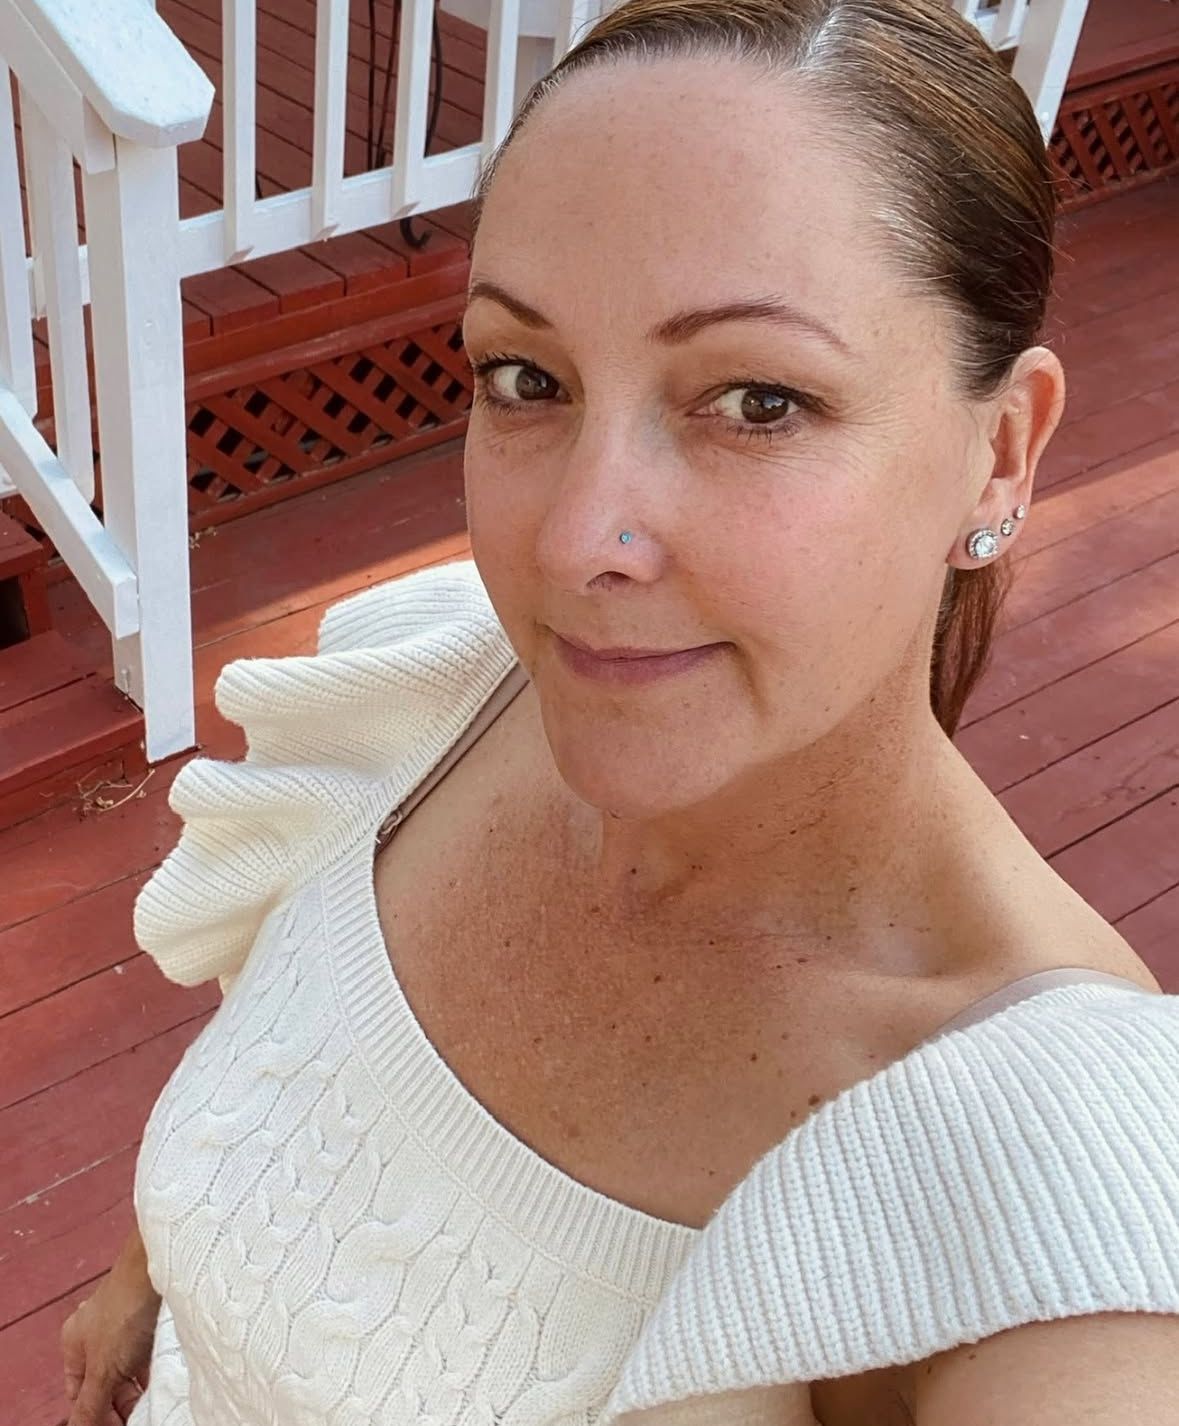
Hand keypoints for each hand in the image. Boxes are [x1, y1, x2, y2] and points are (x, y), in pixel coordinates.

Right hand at [61, 1230, 160, 1425]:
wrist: (163, 1264)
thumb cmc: (127, 1308)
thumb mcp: (104, 1369)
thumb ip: (90, 1404)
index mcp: (75, 1343)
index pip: (78, 1393)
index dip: (93, 1414)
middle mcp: (97, 1331)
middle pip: (105, 1381)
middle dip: (119, 1403)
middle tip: (137, 1417)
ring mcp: (125, 1322)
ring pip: (129, 1367)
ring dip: (139, 1388)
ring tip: (152, 1403)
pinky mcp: (151, 1316)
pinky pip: (150, 1351)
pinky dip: (154, 1368)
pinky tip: (164, 1379)